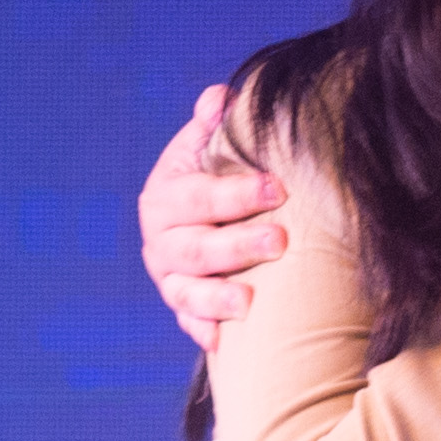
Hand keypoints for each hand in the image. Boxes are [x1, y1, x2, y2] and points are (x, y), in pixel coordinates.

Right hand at [141, 84, 291, 351]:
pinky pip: (188, 323)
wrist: (200, 214)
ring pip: (186, 292)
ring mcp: (169, 278)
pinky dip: (203, 332)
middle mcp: (160, 240)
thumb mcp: (208, 147)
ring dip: (216, 299)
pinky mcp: (182, 307)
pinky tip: (221, 343)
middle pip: (194, 248)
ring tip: (249, 303)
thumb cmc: (213, 174)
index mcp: (165, 195)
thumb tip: (222, 97)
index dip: (236, 192)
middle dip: (236, 246)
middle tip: (280, 240)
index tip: (277, 187)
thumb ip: (214, 124)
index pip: (199, 195)